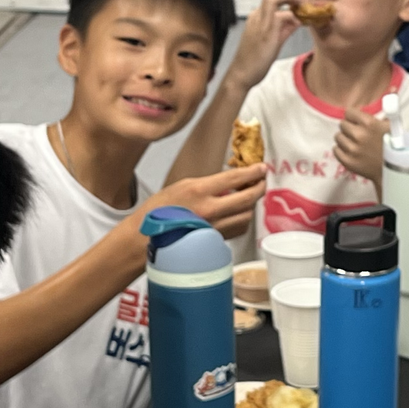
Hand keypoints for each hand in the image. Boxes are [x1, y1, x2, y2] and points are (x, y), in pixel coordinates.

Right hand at [148, 164, 265, 241]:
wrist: (146, 236)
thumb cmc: (159, 211)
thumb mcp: (182, 185)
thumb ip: (208, 184)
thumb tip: (231, 181)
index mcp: (198, 191)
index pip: (235, 178)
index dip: (253, 172)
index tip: (261, 168)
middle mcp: (209, 210)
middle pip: (247, 198)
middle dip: (259, 187)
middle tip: (262, 181)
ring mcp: (214, 227)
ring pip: (246, 215)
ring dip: (252, 204)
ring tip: (250, 195)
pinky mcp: (215, 240)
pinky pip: (238, 228)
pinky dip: (243, 218)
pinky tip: (239, 212)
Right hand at [226, 0, 301, 91]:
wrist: (242, 74)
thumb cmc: (254, 60)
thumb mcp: (272, 40)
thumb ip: (284, 28)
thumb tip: (297, 20)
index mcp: (256, 17)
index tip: (298, 2)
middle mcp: (257, 16)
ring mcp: (260, 23)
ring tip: (300, 5)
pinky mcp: (266, 32)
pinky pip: (281, 15)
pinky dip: (292, 16)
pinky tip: (299, 24)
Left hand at [334, 107, 387, 182]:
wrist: (394, 171)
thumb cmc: (394, 147)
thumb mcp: (392, 125)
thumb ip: (388, 108)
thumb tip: (391, 89)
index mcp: (369, 123)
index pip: (349, 113)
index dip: (353, 117)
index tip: (357, 121)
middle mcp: (359, 135)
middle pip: (342, 124)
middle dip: (349, 128)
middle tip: (358, 134)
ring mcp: (352, 149)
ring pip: (338, 137)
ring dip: (345, 139)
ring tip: (355, 143)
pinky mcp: (348, 162)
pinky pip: (336, 150)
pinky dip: (341, 150)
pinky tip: (351, 151)